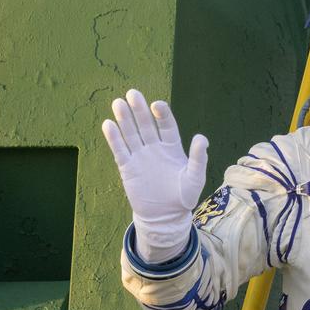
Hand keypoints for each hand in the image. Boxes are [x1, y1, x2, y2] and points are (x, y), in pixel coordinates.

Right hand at [102, 90, 207, 260]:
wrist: (165, 216)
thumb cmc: (183, 196)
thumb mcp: (195, 178)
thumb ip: (198, 158)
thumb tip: (201, 137)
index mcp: (173, 147)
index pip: (167, 126)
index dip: (162, 114)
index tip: (157, 104)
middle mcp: (155, 148)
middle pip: (146, 125)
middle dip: (139, 110)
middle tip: (132, 93)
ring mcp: (140, 157)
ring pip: (131, 134)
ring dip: (124, 119)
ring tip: (118, 103)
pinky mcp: (128, 168)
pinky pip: (120, 151)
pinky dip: (114, 138)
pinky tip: (108, 124)